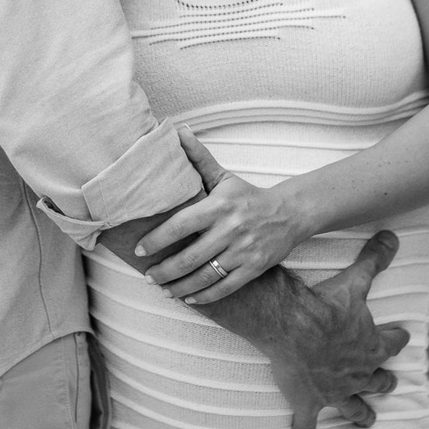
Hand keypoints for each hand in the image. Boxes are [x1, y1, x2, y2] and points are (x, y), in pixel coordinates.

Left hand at [141, 128, 304, 300]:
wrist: (288, 213)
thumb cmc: (247, 195)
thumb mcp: (223, 176)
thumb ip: (198, 157)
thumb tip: (176, 130)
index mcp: (219, 205)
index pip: (180, 225)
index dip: (157, 239)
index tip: (139, 249)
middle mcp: (230, 229)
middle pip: (190, 257)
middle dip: (164, 271)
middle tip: (147, 277)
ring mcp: (243, 251)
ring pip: (205, 276)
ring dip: (181, 287)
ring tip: (164, 290)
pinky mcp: (254, 268)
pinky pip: (226, 287)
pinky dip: (205, 296)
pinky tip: (189, 298)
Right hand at [254, 232, 408, 428]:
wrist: (293, 326)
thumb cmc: (326, 305)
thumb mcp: (356, 280)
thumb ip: (375, 258)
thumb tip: (393, 234)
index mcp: (371, 345)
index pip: (392, 342)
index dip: (396, 338)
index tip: (402, 335)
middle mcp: (358, 373)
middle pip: (377, 381)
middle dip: (383, 382)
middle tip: (390, 384)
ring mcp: (335, 392)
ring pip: (353, 408)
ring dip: (359, 414)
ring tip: (366, 422)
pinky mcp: (308, 402)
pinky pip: (306, 425)